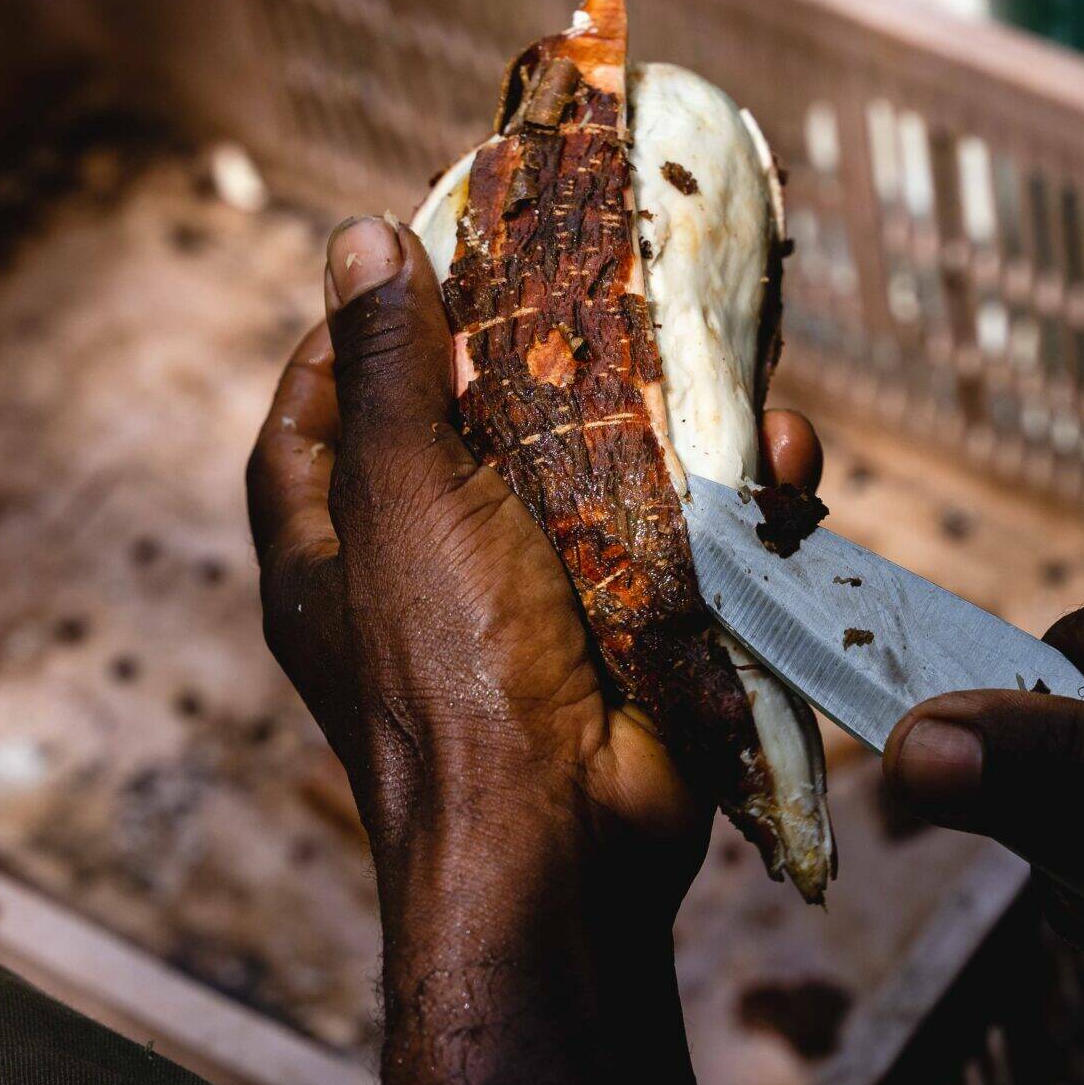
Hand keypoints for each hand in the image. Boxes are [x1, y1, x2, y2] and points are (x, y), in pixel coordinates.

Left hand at [247, 213, 821, 930]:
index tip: (396, 272)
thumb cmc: (453, 666)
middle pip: (469, 434)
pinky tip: (775, 461)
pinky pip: (680, 544)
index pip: (308, 423)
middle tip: (586, 285)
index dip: (339, 345)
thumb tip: (353, 241)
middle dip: (534, 360)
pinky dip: (731, 504)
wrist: (562, 843)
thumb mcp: (405, 493)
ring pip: (600, 479)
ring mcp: (534, 605)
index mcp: (336, 550)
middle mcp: (425, 576)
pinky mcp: (628, 633)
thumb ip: (387, 367)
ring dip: (666, 424)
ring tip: (716, 363)